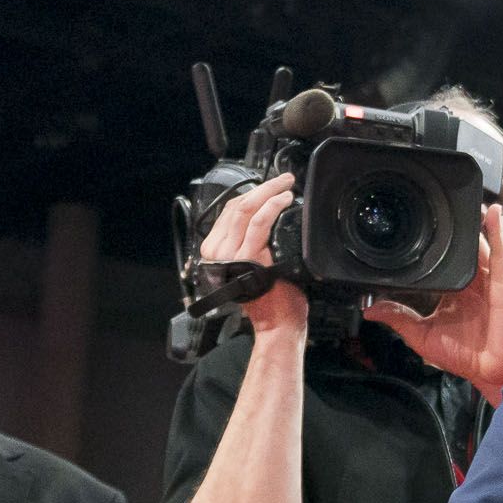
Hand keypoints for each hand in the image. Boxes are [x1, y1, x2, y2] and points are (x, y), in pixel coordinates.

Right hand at [201, 174, 306, 342]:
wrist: (275, 323)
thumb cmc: (269, 297)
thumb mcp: (252, 266)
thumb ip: (249, 244)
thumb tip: (263, 216)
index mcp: (215, 251)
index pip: (230, 211)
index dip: (251, 193)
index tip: (268, 186)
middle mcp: (218, 251)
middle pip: (237, 206)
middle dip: (262, 187)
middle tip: (282, 179)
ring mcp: (231, 253)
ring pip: (247, 208)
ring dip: (269, 191)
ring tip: (286, 185)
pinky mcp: (248, 256)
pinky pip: (259, 222)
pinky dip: (272, 205)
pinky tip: (284, 199)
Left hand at [367, 204, 502, 405]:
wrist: (490, 369)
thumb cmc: (464, 357)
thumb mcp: (421, 336)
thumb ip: (398, 319)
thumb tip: (371, 310)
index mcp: (454, 296)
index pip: (443, 267)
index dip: (438, 251)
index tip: (424, 233)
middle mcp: (472, 286)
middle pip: (464, 251)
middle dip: (459, 231)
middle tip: (446, 209)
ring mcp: (487, 282)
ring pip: (481, 246)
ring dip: (477, 224)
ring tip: (468, 203)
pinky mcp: (500, 283)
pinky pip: (499, 253)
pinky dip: (496, 231)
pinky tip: (491, 213)